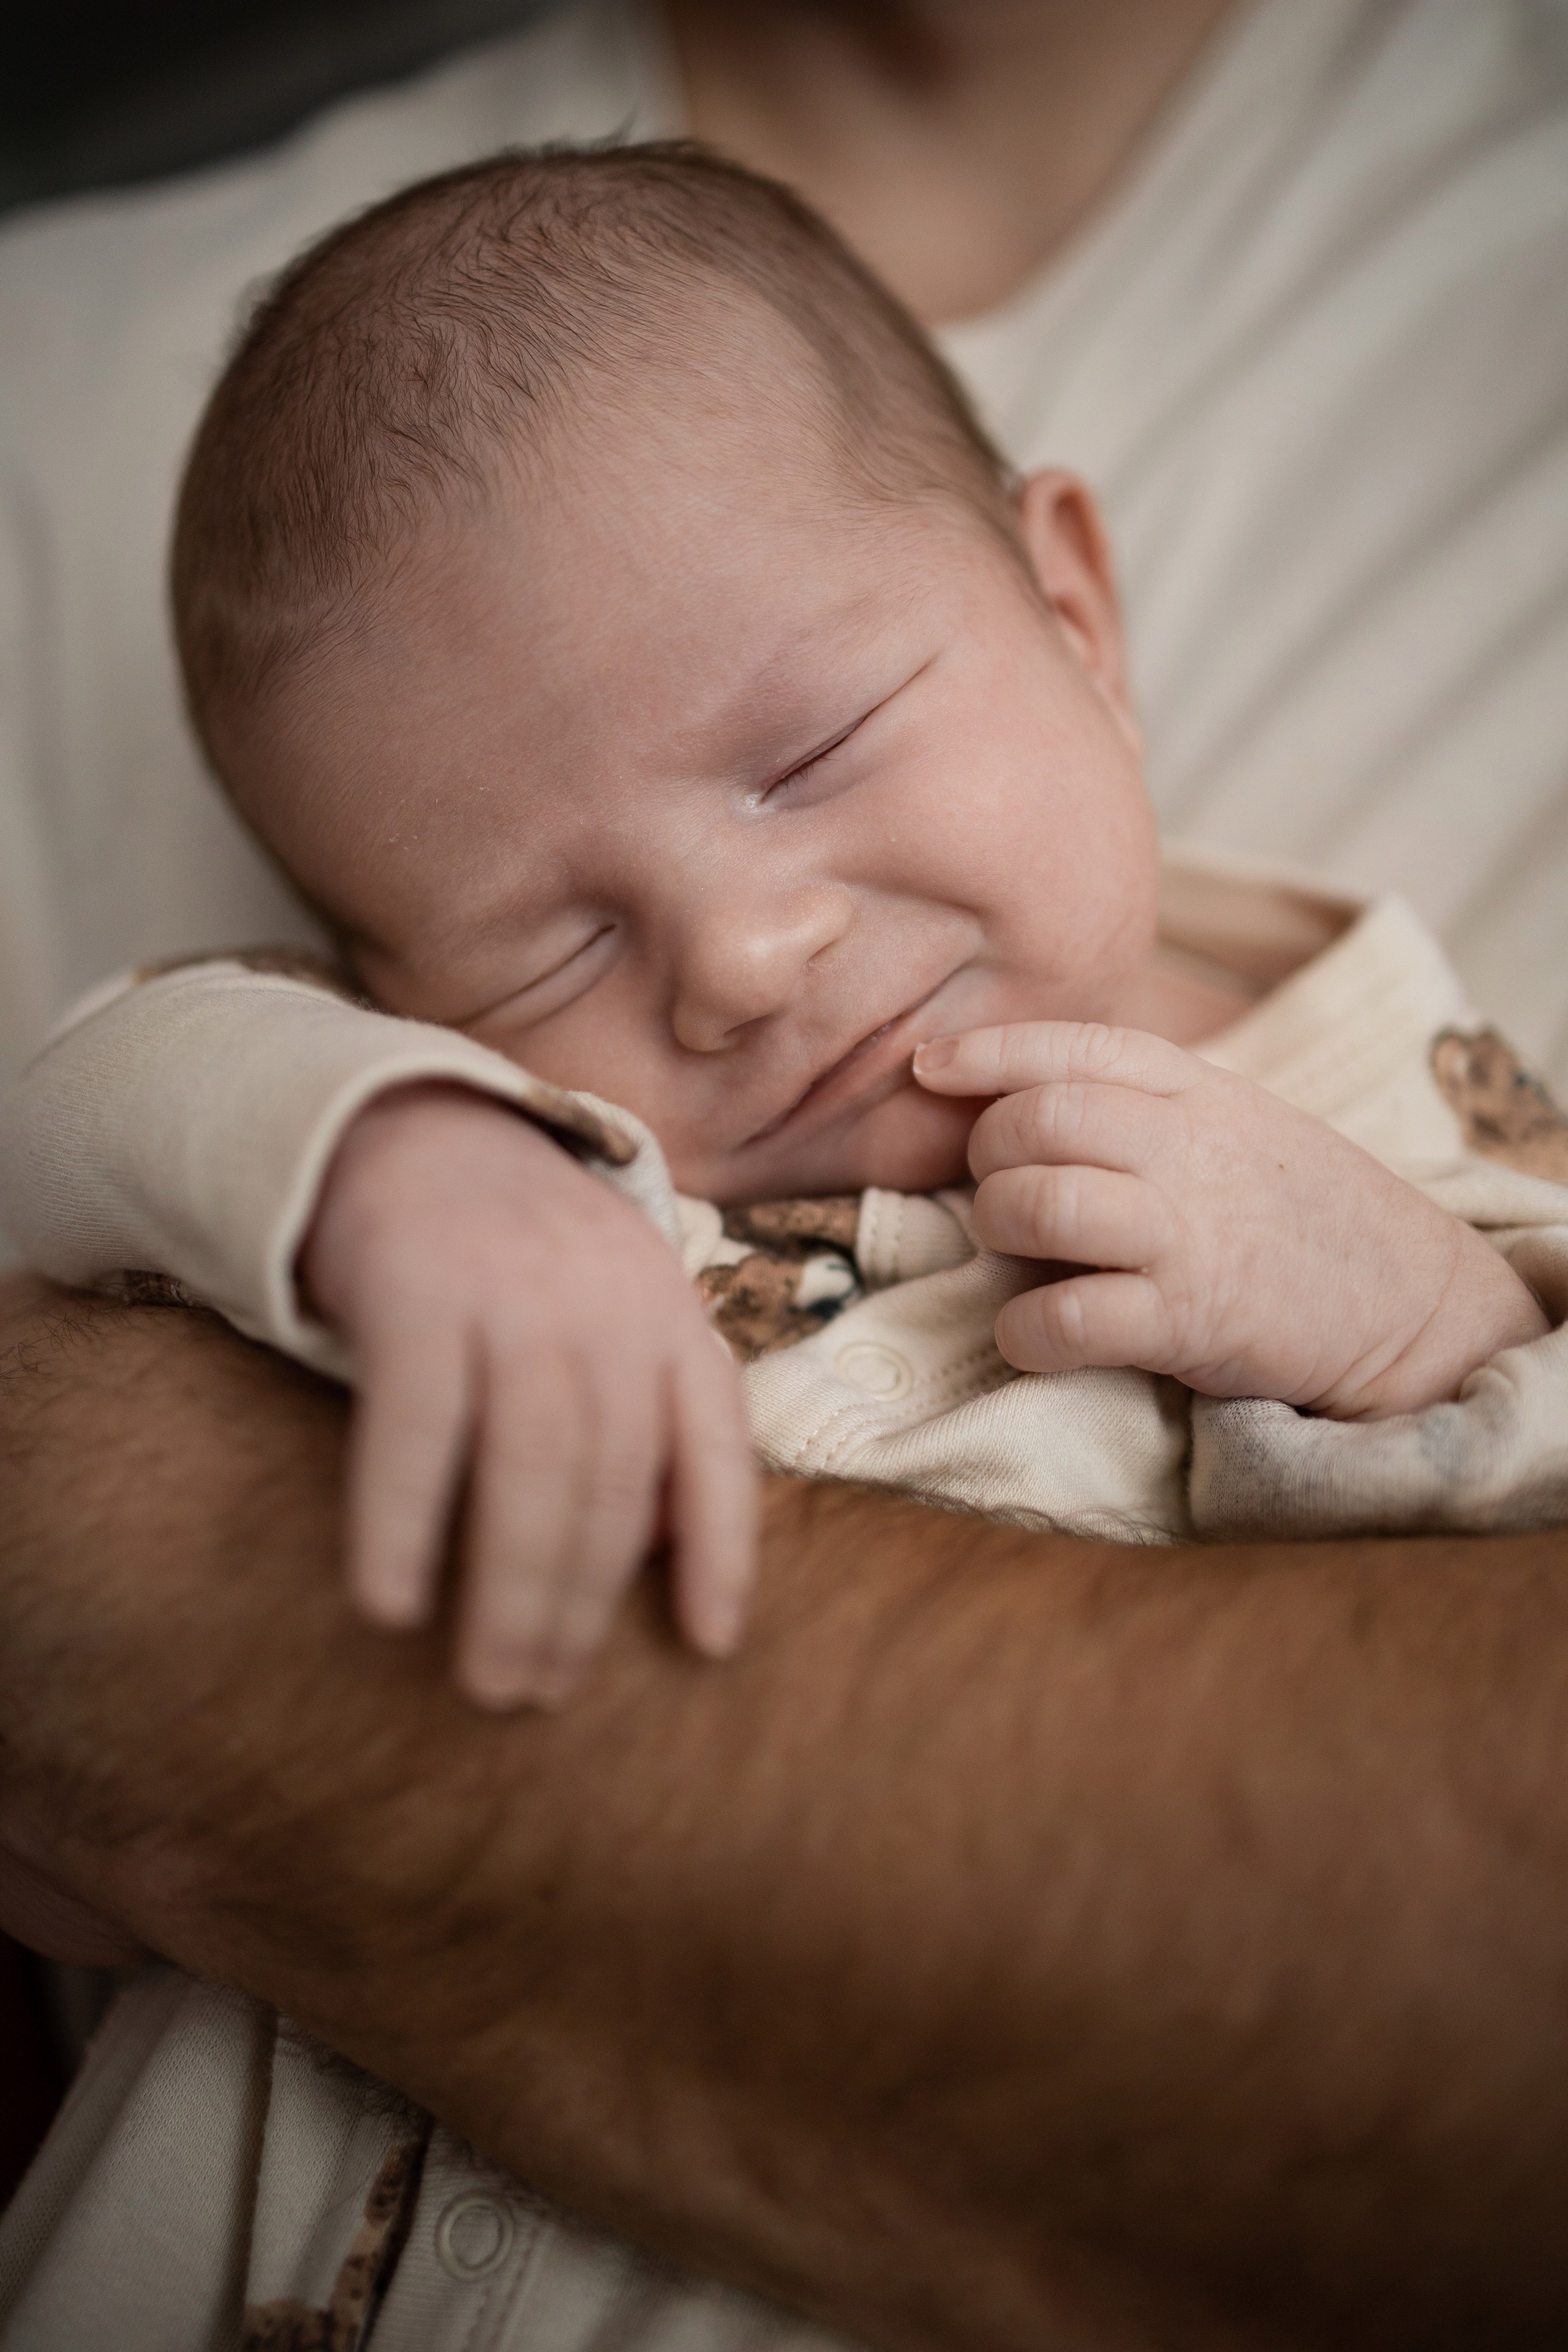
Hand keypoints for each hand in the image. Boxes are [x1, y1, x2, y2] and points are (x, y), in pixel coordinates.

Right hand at [300, 1083, 755, 1706]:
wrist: (411, 1127)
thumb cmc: (521, 1259)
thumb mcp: (615, 1312)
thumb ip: (651, 1414)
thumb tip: (668, 1560)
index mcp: (669, 1314)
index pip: (717, 1445)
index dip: (722, 1550)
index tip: (710, 1645)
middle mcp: (607, 1304)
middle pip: (614, 1479)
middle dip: (583, 1602)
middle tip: (540, 1691)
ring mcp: (514, 1294)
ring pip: (531, 1468)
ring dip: (512, 1589)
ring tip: (490, 1680)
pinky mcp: (416, 1290)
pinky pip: (415, 1431)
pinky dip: (404, 1524)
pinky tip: (391, 1603)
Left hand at [914, 1022, 1548, 1417]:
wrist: (1410, 1301)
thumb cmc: (1299, 1211)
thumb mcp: (1235, 1120)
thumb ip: (1142, 1101)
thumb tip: (1018, 1100)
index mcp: (1197, 1090)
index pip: (1073, 1047)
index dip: (986, 1052)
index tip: (930, 1067)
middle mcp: (1187, 1150)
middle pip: (1033, 1122)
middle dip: (988, 1159)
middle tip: (1001, 1192)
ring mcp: (1186, 1235)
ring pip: (1037, 1207)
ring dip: (998, 1235)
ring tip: (1016, 1259)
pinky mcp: (1188, 1321)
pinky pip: (1064, 1318)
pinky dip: (1023, 1331)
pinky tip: (1033, 1335)